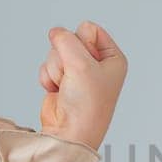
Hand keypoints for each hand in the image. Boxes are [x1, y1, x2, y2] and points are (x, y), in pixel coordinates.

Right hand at [37, 21, 127, 149]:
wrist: (70, 132)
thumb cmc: (86, 104)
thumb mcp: (81, 64)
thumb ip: (66, 40)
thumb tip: (55, 32)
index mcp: (113, 58)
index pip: (90, 29)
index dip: (82, 42)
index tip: (86, 64)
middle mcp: (97, 64)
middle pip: (71, 39)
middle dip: (66, 57)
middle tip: (75, 77)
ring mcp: (78, 72)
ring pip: (56, 52)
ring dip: (57, 68)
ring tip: (67, 86)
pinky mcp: (62, 80)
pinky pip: (48, 65)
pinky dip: (49, 77)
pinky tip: (58, 91)